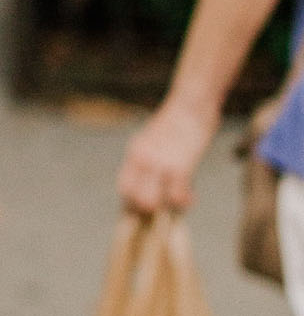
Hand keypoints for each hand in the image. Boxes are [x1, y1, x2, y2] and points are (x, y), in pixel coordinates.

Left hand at [117, 96, 216, 213]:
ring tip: (177, 205)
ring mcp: (159, 164)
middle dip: (148, 212)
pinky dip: (183, 203)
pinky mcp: (179, 166)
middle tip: (164, 211)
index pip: (124, 187)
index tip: (143, 213)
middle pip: (133, 199)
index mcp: (135, 153)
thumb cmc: (177, 121)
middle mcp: (142, 160)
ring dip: (165, 209)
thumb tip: (150, 178)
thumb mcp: (153, 138)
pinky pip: (176, 197)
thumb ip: (149, 157)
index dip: (132, 204)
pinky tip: (190, 197)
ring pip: (151, 203)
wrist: (191, 102)